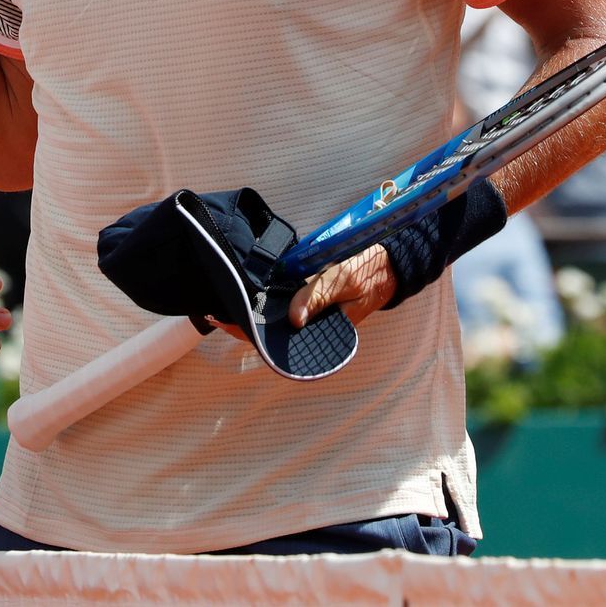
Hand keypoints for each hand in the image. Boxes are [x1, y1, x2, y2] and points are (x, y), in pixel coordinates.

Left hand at [204, 245, 397, 344]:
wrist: (389, 265)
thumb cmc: (368, 274)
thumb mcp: (343, 281)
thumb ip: (318, 296)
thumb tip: (293, 318)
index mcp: (322, 331)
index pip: (280, 340)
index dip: (251, 333)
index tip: (223, 321)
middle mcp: (313, 326)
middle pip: (273, 332)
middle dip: (246, 323)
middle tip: (215, 310)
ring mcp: (311, 314)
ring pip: (277, 320)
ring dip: (254, 313)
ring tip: (225, 301)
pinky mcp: (311, 300)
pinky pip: (286, 305)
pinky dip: (267, 301)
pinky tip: (249, 292)